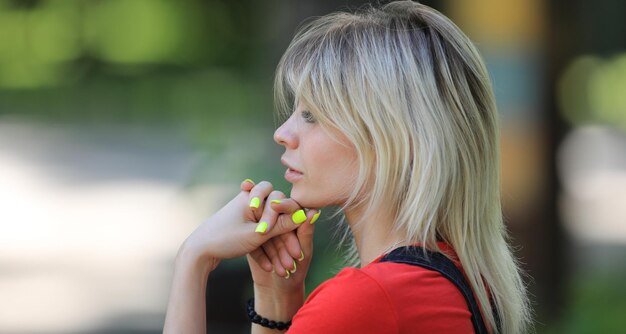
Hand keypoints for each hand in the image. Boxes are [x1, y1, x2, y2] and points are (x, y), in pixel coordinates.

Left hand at [178, 180, 305, 268]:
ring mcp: (244, 218)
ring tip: (284, 270)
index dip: (286, 217)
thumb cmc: (226, 239)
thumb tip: (306, 214)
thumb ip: (283, 225)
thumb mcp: (258, 234)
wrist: (197, 254)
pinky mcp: (240, 231)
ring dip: (276, 251)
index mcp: (251, 196)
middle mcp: (248, 204)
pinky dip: (263, 253)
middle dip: (285, 241)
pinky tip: (270, 269)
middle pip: (275, 221)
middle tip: (296, 256)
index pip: (277, 200)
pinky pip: (257, 240)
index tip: (287, 231)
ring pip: (267, 234)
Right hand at [241, 181, 319, 324]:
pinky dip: (259, 254)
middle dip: (273, 229)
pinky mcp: (251, 240)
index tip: (275, 206)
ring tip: (277, 262)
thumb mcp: (305, 251)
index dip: (283, 204)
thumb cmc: (298, 271)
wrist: (279, 290)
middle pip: (272, 216)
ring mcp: (262, 230)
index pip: (289, 205)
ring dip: (267, 245)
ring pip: (261, 228)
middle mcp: (278, 221)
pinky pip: (252, 242)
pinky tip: (268, 268)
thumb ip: (306, 232)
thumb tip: (313, 211)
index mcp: (295, 219)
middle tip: (269, 236)